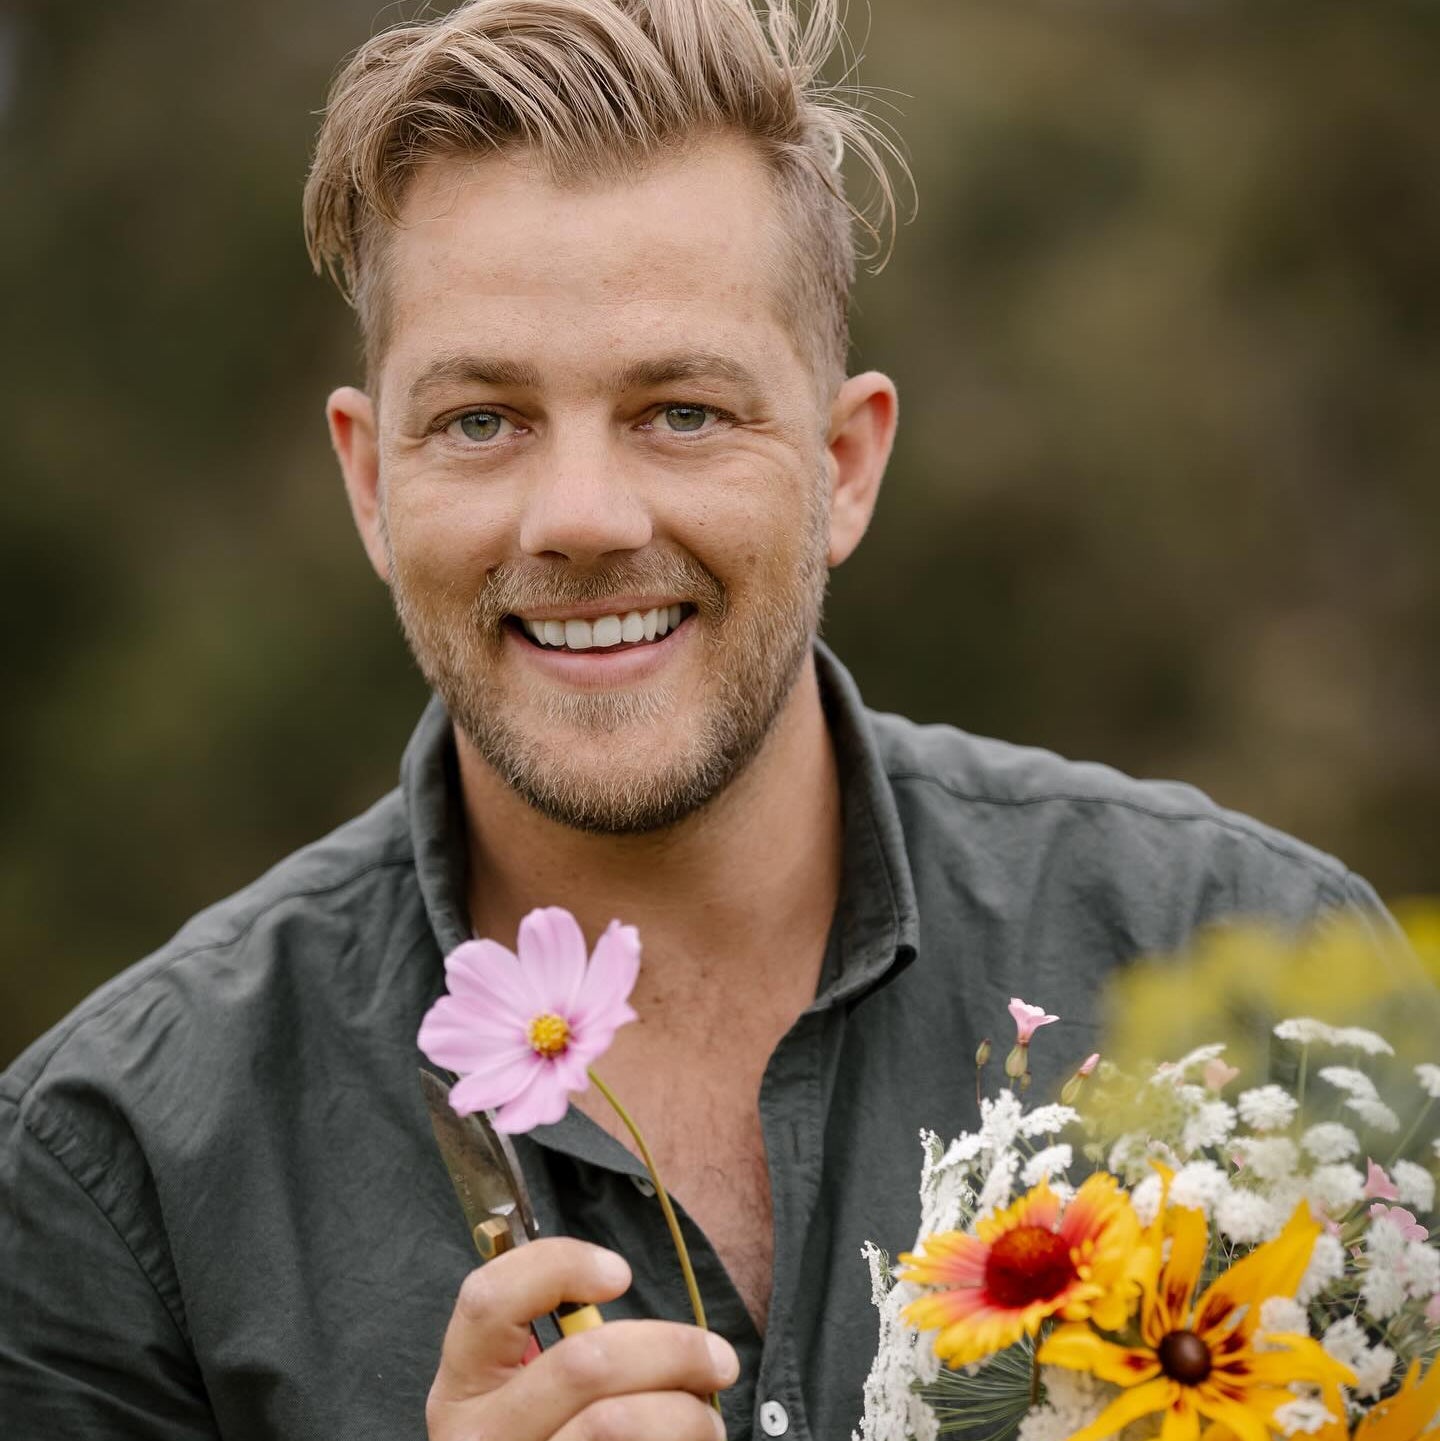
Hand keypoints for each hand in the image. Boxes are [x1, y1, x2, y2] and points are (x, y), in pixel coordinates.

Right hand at [426, 1238, 738, 1439]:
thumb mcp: (528, 1397)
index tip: (619, 1273)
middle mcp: (476, 1440)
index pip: (487, 1300)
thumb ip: (563, 1349)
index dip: (558, 1268)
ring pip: (615, 1423)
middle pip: (583, 1363)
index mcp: (462, 1389)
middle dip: (672, 1349)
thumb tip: (625, 1293)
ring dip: (684, 1415)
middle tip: (718, 1359)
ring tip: (707, 1421)